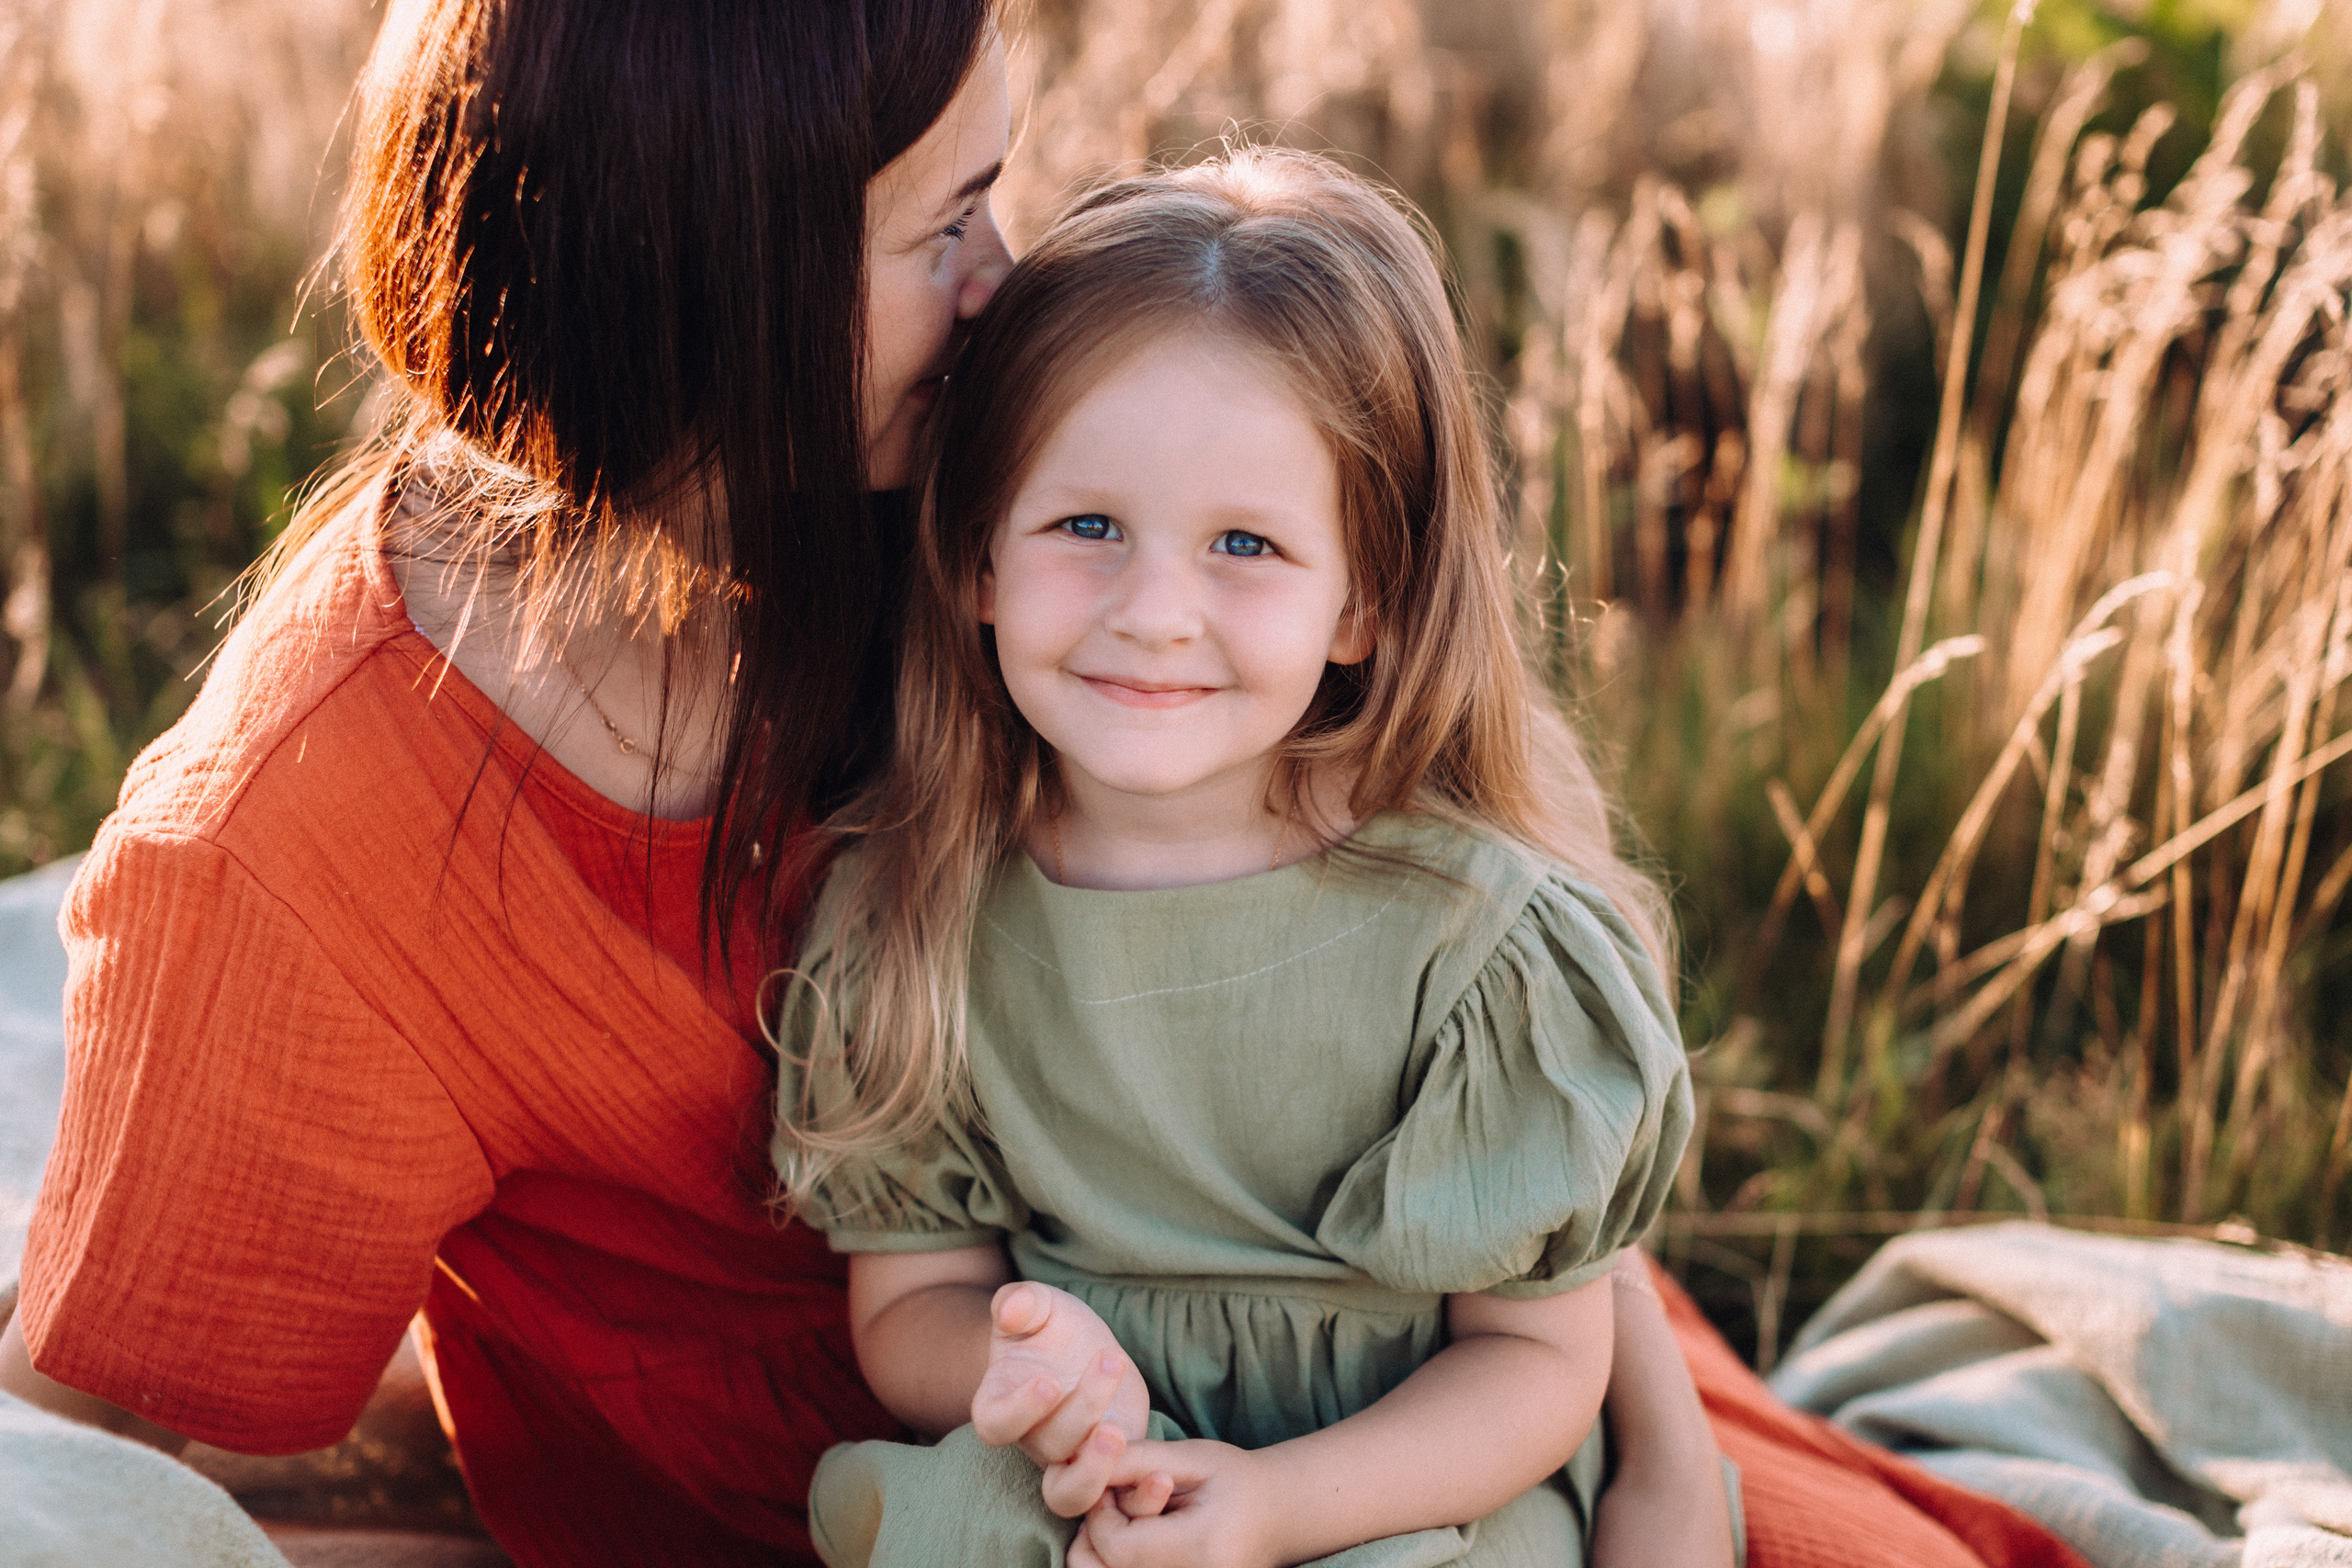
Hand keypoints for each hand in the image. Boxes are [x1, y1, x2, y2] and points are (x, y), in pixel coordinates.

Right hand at [969, 1282, 1152, 1516]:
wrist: (1080, 1349)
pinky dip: (1137, 1499)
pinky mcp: (1111, 1466)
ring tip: (1122, 1433)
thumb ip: (1020, 1302)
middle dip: (1080, 1412)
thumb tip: (1011, 1309)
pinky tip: (1162, 1479)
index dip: (1020, 1410)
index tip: (1049, 1381)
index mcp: (1001, 1404)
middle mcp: (1032, 1440)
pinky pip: (1115, 1500)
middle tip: (1109, 1366)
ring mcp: (1070, 1460)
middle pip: (1048, 1447)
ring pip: (1072, 1494)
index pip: (997, 1423)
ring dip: (1097, 1471)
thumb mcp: (1038, 1305)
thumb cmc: (1050, 1327)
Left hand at [1069, 1439, 1280, 1567]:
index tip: (1115, 1484)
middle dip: (1096, 1535)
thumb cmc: (1235, 1479)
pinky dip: (1115, 1563)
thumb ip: (1137, 1459)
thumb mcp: (1190, 1457)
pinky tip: (1133, 1539)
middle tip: (1117, 1503)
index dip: (1101, 1512)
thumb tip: (1078, 1460)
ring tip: (1126, 1522)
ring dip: (1101, 1552)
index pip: (1115, 1546)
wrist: (1277, 1516)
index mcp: (1200, 1550)